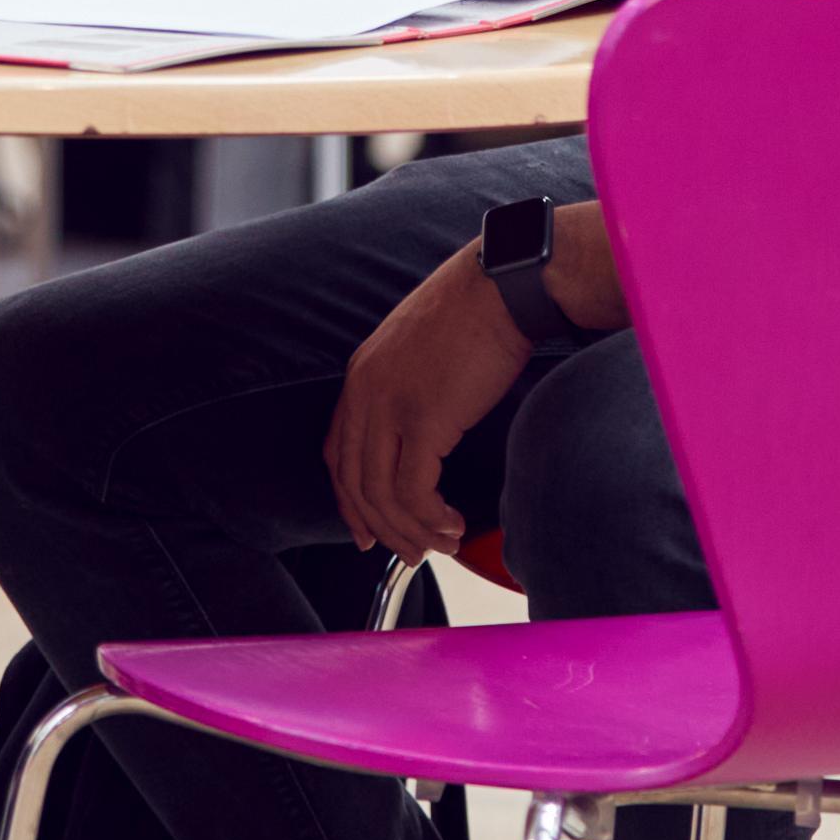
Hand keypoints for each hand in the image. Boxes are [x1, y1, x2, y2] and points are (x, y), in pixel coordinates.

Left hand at [322, 246, 529, 559]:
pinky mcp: (424, 420)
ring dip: (411, 531)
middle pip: (354, 483)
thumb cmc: (473, 313)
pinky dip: (430, 518)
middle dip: (380, 528)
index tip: (366, 530)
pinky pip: (414, 491)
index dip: (349, 501)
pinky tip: (452, 524)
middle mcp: (364, 393)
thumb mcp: (418, 349)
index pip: (337, 455)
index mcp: (360, 377)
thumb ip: (405, 388)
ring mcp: (390, 407)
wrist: (501, 285)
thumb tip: (421, 434)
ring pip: (382, 495)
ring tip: (441, 543)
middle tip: (410, 554)